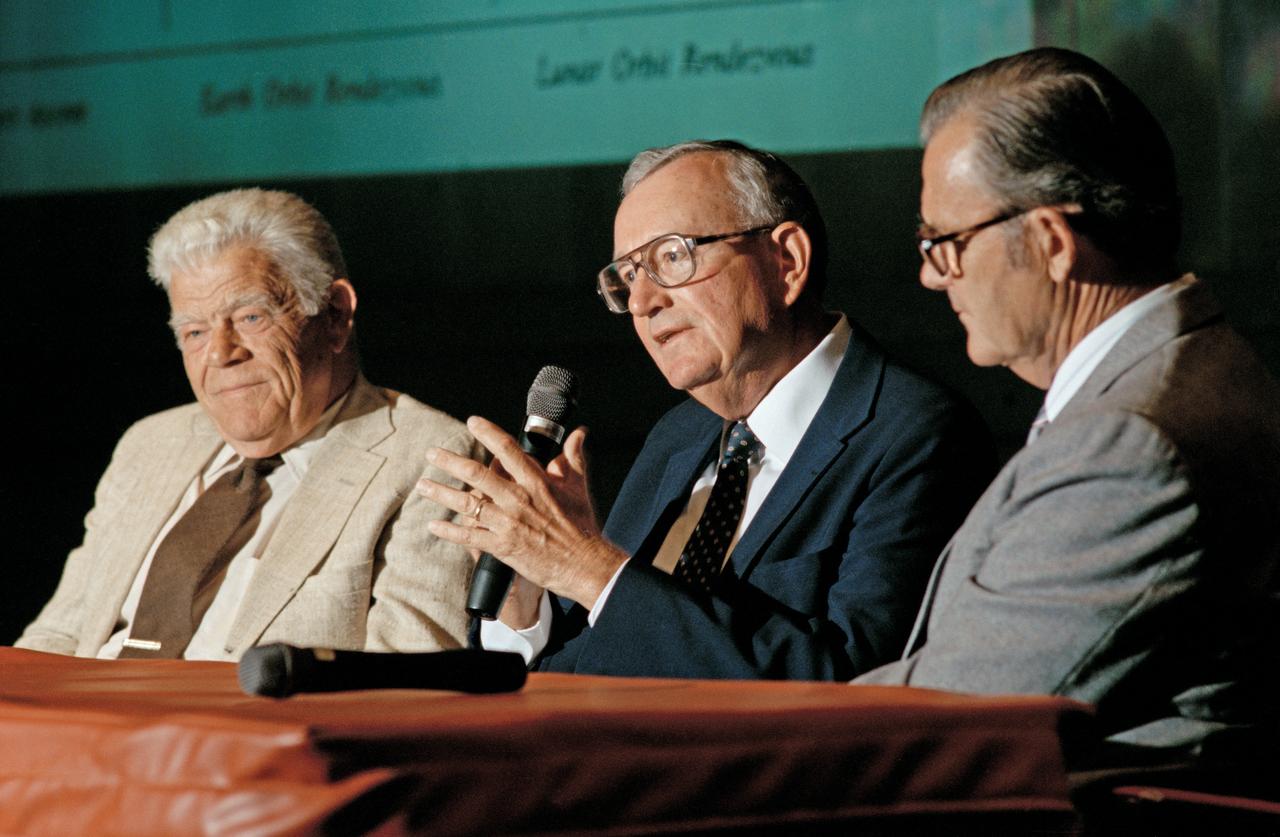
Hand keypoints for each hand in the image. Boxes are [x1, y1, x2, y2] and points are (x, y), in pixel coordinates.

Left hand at [417, 416, 625, 613]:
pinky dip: (450, 531)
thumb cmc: (582, 525)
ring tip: (423, 485)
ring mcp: (508, 523)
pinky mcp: (503, 546)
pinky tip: (434, 526)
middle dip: (450, 461)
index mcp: (536, 482)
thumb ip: (573, 457)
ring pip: (467, 503)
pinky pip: (470, 537)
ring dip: (441, 493)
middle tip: (432, 453)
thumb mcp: (579, 486)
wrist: (583, 564)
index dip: (488, 433)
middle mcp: (518, 499)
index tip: (472, 422)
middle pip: (476, 474)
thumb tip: (578, 433)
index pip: (508, 450)